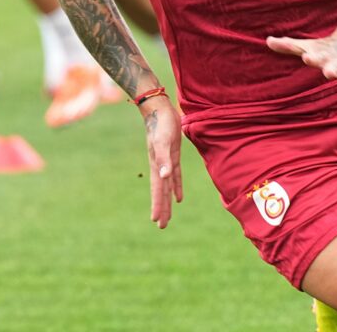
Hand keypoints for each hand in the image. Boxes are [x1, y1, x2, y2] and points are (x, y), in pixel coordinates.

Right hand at [141, 97, 182, 228]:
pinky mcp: (172, 156)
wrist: (160, 109)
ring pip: (167, 187)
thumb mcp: (163, 142)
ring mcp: (166, 162)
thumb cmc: (162, 124)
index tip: (156, 221)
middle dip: (162, 209)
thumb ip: (163, 160)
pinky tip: (179, 198)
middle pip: (161, 192)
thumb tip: (165, 176)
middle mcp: (160, 167)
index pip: (158, 190)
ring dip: (168, 201)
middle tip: (162, 226)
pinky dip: (177, 187)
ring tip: (168, 216)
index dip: (158, 205)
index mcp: (157, 166)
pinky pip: (175, 176)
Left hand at [266, 33, 336, 112]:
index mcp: (320, 56)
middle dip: (330, 69)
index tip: (307, 57)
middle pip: (331, 67)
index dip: (310, 56)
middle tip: (329, 72)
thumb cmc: (322, 47)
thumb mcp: (305, 45)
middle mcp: (334, 64)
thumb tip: (268, 41)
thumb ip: (287, 46)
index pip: (313, 55)